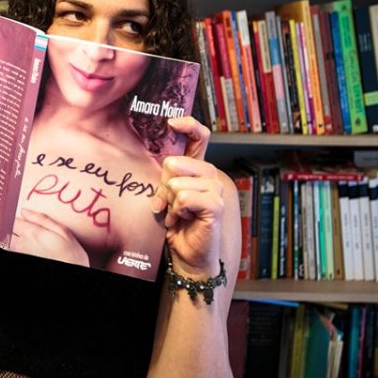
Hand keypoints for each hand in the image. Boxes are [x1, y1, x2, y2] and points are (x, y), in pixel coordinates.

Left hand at [11, 208, 89, 265]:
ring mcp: (21, 254)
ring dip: (15, 238)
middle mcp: (22, 244)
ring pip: (10, 242)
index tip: (24, 219)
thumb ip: (41, 219)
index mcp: (31, 232)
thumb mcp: (62, 231)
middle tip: (27, 229)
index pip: (13, 220)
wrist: (72, 272)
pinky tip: (32, 248)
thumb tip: (25, 211)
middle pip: (9, 231)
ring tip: (31, 240)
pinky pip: (14, 251)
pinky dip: (18, 248)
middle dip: (15, 228)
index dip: (17, 217)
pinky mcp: (23, 259)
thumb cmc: (70, 254)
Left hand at [150, 116, 234, 276]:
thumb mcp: (165, 196)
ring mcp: (215, 189)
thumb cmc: (176, 225)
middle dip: (162, 185)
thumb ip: (165, 177)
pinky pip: (184, 197)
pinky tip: (181, 219)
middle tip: (164, 203)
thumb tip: (166, 162)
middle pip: (175, 162)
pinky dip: (176, 210)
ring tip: (174, 214)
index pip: (200, 137)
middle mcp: (209, 175)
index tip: (171, 122)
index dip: (188, 125)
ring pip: (177, 183)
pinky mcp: (215, 205)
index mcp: (197, 169)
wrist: (188, 255)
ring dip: (169, 202)